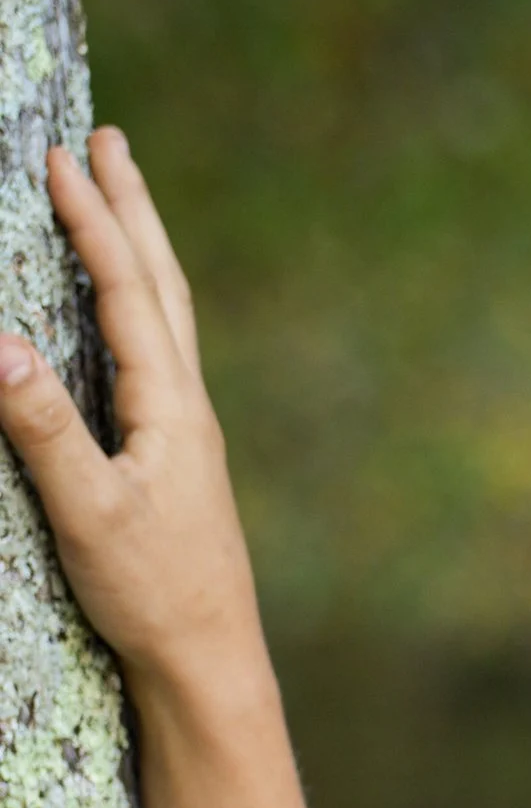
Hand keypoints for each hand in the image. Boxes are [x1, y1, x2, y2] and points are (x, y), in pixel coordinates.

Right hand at [0, 126, 310, 807]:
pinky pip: (157, 361)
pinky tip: (123, 323)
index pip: (127, 291)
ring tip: (118, 203)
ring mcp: (189, 437)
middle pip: (162, 285)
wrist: (211, 667)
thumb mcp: (86, 512)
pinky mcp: (180, 467)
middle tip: (110, 140)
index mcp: (170, 408)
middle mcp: (189, 411)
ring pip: (166, 320)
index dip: (93, 221)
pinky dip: (138, 313)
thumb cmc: (154, 596)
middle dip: (132, 209)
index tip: (60, 156)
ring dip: (140, 253)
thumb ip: (41, 430)